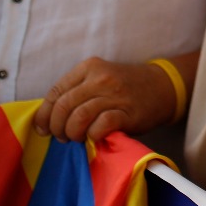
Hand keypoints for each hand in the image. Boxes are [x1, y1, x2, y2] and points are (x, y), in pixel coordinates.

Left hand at [34, 57, 174, 141]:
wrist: (162, 87)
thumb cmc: (125, 87)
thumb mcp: (99, 80)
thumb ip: (76, 93)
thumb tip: (47, 119)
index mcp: (88, 67)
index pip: (56, 91)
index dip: (44, 114)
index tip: (42, 129)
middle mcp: (100, 78)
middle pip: (64, 105)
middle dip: (57, 127)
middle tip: (61, 137)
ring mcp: (115, 94)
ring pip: (79, 116)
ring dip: (72, 133)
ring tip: (76, 138)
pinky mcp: (128, 111)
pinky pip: (101, 125)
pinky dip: (93, 135)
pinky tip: (94, 138)